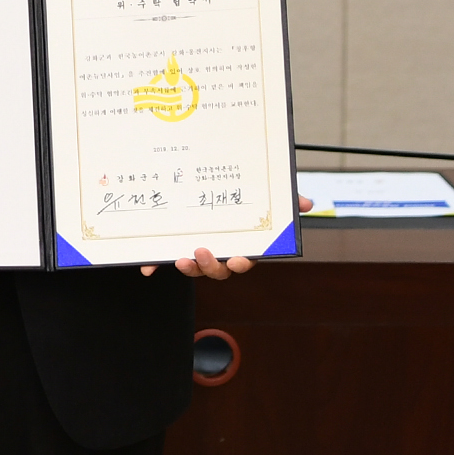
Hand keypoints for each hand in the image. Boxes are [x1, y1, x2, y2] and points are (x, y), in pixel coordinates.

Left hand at [138, 195, 312, 277]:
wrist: (199, 185)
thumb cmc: (240, 199)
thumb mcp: (262, 196)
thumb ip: (284, 200)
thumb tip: (306, 203)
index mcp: (239, 244)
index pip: (244, 259)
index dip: (241, 263)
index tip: (237, 259)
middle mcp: (218, 251)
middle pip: (217, 269)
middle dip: (210, 266)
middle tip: (203, 252)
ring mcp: (195, 250)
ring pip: (193, 267)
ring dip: (188, 268)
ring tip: (181, 258)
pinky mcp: (173, 246)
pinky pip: (164, 259)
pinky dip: (155, 264)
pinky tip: (147, 268)